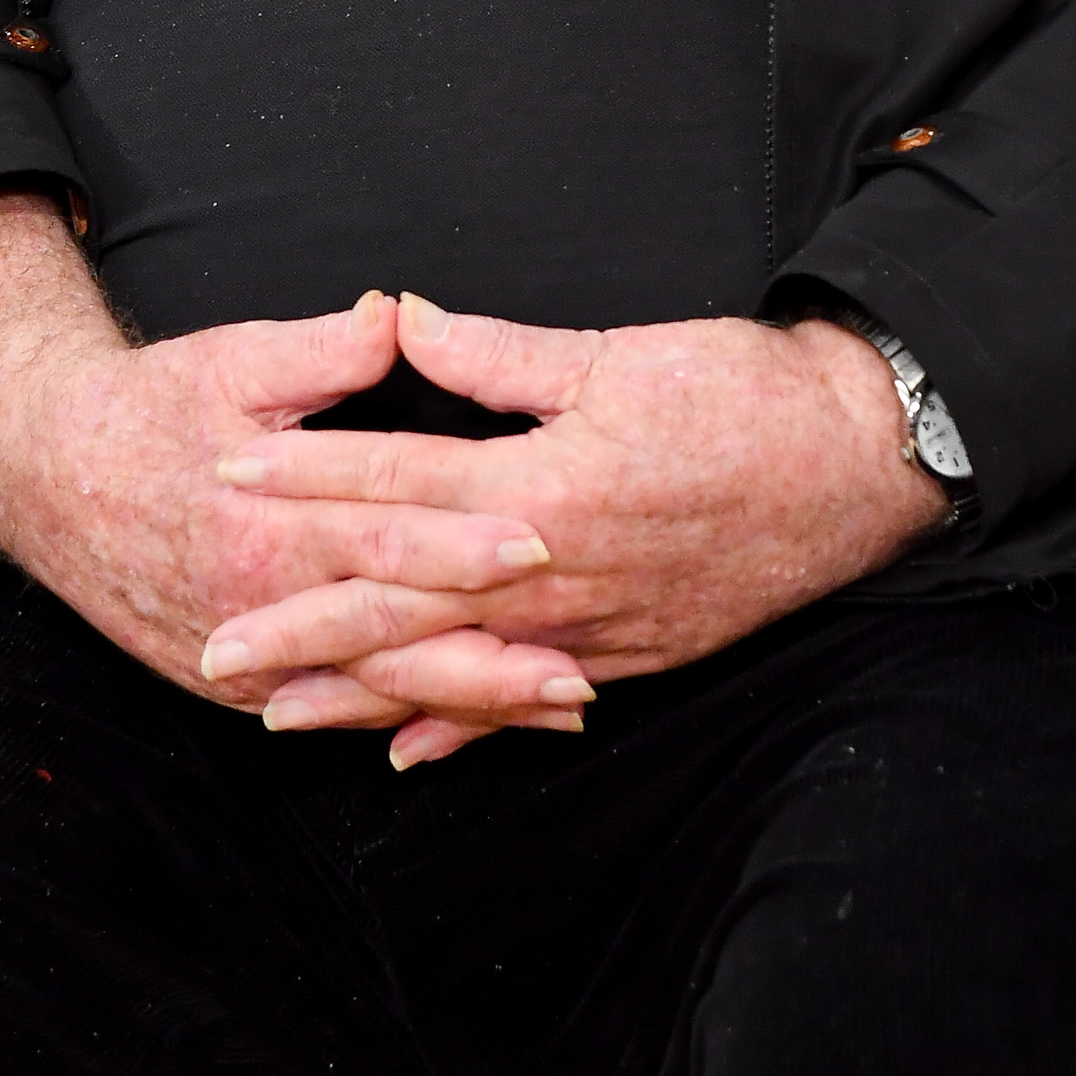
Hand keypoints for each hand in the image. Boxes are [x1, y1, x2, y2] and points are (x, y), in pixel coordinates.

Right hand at [0, 195, 585, 714]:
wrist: (46, 473)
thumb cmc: (149, 407)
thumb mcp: (231, 360)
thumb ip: (323, 348)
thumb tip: (399, 315)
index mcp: (264, 519)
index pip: (382, 537)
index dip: (462, 544)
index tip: (543, 541)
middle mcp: (258, 603)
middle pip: (392, 641)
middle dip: (490, 662)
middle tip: (581, 674)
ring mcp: (245, 657)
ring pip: (373, 690)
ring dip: (467, 704)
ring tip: (560, 712)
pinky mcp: (235, 683)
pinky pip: (334, 711)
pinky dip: (406, 720)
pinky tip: (470, 729)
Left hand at [204, 297, 946, 759]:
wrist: (860, 462)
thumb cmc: (744, 392)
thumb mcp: (621, 352)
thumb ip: (505, 351)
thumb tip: (411, 321)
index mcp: (548, 484)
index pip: (400, 481)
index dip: (308, 478)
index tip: (229, 476)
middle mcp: (561, 571)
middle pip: (407, 599)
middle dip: (305, 621)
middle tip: (216, 645)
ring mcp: (597, 626)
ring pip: (457, 667)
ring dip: (364, 692)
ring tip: (277, 712)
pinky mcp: (634, 653)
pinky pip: (532, 701)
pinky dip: (469, 728)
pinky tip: (408, 754)